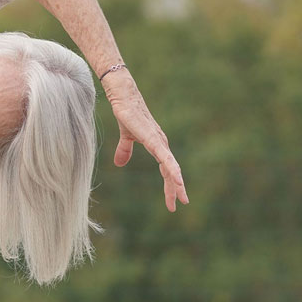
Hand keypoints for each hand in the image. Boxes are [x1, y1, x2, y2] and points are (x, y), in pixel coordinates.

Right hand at [103, 71, 189, 211]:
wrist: (124, 97)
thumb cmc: (128, 113)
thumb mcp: (126, 137)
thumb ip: (125, 150)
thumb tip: (119, 164)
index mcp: (157, 146)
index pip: (166, 169)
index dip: (170, 185)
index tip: (172, 202)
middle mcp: (162, 145)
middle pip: (171, 172)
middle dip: (175, 189)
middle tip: (180, 204)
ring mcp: (159, 142)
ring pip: (171, 167)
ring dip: (176, 183)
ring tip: (182, 197)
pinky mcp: (153, 139)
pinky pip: (165, 157)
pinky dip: (172, 169)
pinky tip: (178, 179)